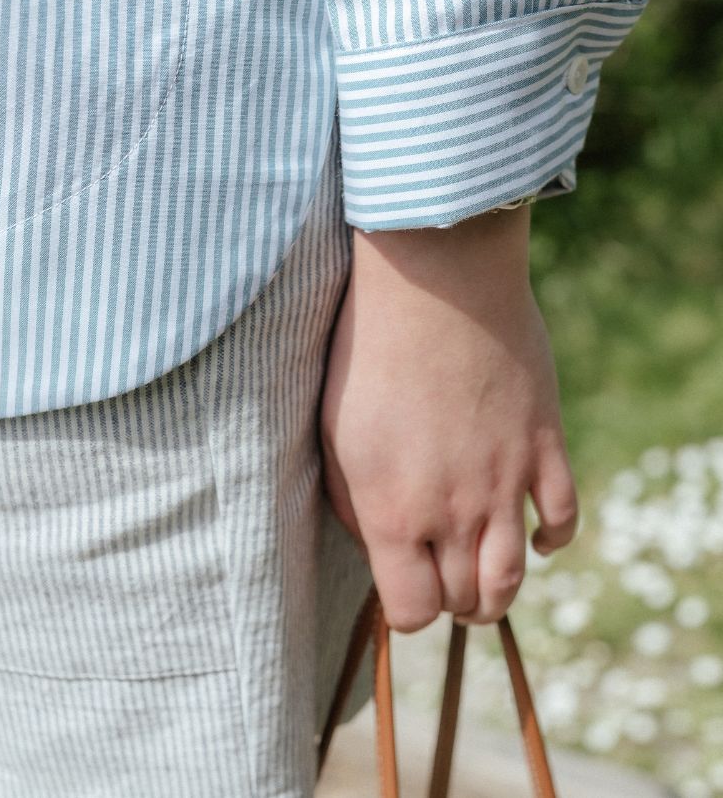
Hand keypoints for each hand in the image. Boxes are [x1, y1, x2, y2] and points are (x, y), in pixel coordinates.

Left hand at [319, 205, 578, 632]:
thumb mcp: (333, 430)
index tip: (401, 584)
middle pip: (464, 600)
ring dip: (497, 594)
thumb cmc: (367, 348)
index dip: (406, 607)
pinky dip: (550, 540)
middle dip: (450, 601)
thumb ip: (350, 500)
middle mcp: (453, 512)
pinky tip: (532, 536)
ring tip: (483, 585)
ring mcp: (506, 481)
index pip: (410, 611)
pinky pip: (562, 519)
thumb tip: (373, 541)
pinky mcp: (544, 445)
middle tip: (441, 579)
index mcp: (393, 513)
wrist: (433, 283)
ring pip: (513, 579)